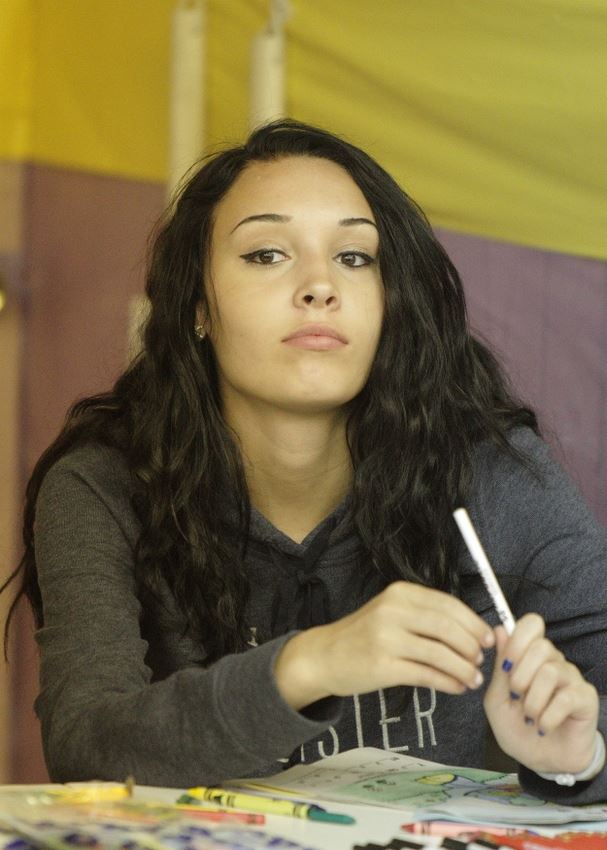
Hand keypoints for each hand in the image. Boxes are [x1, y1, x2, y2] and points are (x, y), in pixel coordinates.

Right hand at [274, 581, 493, 709]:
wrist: (324, 656)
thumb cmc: (364, 636)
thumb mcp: (391, 612)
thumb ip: (425, 615)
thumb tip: (472, 631)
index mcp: (399, 593)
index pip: (448, 604)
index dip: (473, 623)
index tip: (488, 638)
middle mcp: (393, 611)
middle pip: (447, 628)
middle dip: (471, 646)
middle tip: (480, 660)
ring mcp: (386, 638)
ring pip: (440, 653)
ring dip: (463, 668)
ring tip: (472, 678)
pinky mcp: (382, 666)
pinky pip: (426, 675)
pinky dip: (448, 682)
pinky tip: (456, 687)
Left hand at [484, 614, 598, 774]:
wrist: (542, 762)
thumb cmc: (518, 729)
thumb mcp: (497, 700)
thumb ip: (499, 668)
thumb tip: (500, 628)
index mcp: (530, 657)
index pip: (532, 624)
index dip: (517, 640)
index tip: (506, 666)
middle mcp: (553, 662)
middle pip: (540, 646)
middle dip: (521, 676)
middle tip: (517, 698)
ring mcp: (571, 679)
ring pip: (550, 672)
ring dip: (533, 701)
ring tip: (530, 717)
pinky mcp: (585, 698)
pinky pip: (566, 697)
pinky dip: (548, 716)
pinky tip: (544, 726)